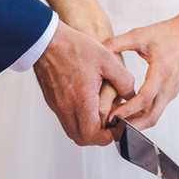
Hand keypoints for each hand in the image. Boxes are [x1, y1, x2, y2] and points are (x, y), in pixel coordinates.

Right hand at [33, 20, 134, 145]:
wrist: (47, 39)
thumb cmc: (75, 47)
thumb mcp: (108, 60)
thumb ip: (124, 81)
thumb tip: (131, 95)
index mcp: (81, 100)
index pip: (93, 135)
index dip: (108, 137)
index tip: (117, 127)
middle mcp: (66, 107)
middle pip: (81, 138)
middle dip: (98, 137)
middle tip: (109, 126)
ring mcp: (56, 105)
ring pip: (72, 130)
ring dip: (86, 129)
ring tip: (99, 116)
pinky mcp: (51, 100)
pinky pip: (65, 119)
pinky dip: (77, 119)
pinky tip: (85, 105)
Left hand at [104, 12, 178, 128]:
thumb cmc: (166, 33)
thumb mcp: (139, 34)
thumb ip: (118, 42)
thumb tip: (98, 49)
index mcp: (162, 71)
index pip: (145, 98)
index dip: (128, 109)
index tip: (112, 116)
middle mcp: (169, 86)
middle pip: (151, 115)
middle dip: (131, 125)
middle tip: (111, 128)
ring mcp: (171, 91)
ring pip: (154, 116)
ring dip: (136, 123)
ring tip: (116, 124)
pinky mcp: (170, 93)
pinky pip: (156, 110)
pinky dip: (141, 115)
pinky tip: (126, 113)